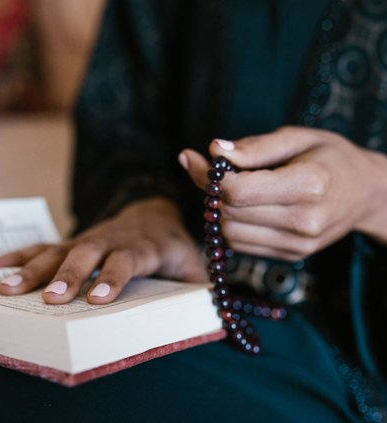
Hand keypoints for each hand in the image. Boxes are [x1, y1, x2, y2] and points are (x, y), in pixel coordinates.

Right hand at [0, 197, 206, 303]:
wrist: (154, 214)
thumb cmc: (173, 248)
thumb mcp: (193, 265)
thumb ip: (201, 288)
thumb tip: (218, 319)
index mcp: (147, 246)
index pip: (128, 259)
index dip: (112, 277)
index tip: (96, 298)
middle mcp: (115, 238)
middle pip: (89, 252)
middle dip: (67, 275)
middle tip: (49, 299)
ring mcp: (91, 237)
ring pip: (61, 248)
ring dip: (33, 268)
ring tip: (6, 288)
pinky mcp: (74, 239)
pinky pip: (44, 244)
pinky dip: (17, 254)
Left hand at [179, 126, 386, 260]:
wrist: (366, 193)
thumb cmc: (330, 158)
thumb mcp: (297, 138)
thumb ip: (254, 147)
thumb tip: (213, 151)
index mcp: (308, 185)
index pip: (238, 191)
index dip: (208, 175)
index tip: (196, 158)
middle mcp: (304, 221)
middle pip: (229, 213)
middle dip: (209, 190)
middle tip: (210, 170)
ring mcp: (298, 245)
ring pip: (229, 233)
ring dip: (219, 209)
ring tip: (233, 187)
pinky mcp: (291, 256)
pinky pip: (241, 244)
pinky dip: (233, 224)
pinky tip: (245, 206)